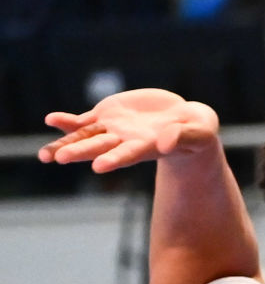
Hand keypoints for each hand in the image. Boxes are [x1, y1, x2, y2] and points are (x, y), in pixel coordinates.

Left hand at [39, 87, 220, 172]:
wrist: (183, 121)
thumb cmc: (196, 132)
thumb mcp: (198, 132)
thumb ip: (184, 136)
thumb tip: (166, 141)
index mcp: (148, 147)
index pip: (129, 154)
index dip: (115, 159)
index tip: (99, 167)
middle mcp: (126, 141)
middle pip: (99, 147)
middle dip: (80, 152)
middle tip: (59, 159)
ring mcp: (113, 129)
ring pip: (85, 137)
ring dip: (65, 144)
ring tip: (46, 156)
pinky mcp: (107, 116)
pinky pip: (83, 122)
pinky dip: (67, 122)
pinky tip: (51, 121)